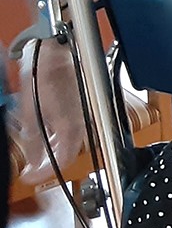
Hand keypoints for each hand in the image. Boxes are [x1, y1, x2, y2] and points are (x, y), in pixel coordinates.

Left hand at [11, 40, 85, 183]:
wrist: (58, 51)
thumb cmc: (45, 75)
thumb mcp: (29, 114)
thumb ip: (33, 142)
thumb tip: (34, 160)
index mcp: (72, 127)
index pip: (63, 161)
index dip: (44, 174)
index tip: (30, 176)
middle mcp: (84, 122)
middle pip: (69, 153)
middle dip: (48, 162)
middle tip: (32, 167)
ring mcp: (86, 114)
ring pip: (71, 142)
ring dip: (54, 149)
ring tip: (37, 150)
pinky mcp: (84, 106)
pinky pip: (74, 128)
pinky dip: (59, 135)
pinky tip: (47, 131)